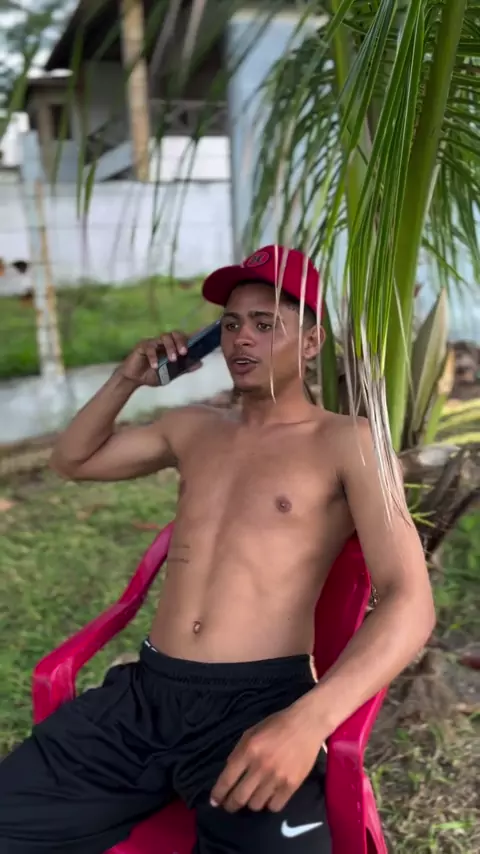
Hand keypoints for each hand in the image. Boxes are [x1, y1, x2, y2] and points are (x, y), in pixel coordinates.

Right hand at [119, 331, 197, 387]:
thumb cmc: (153, 374)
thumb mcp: (171, 374)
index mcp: (172, 346)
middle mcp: (163, 342)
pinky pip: (149, 347)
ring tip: (172, 359)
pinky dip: (153, 356)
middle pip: (175, 333)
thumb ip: (184, 368)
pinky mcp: (142, 346)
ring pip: (164, 337)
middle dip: (181, 342)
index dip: (193, 334)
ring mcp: (153, 342)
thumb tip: (200, 363)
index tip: (203, 333)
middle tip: (184, 352)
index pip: (184, 337)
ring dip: (170, 347)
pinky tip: (155, 366)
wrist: (134, 380)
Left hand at [210, 701, 324, 813]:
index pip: (227, 779)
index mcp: (248, 750)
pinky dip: (269, 804)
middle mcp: (261, 766)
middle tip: (230, 805)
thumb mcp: (251, 732)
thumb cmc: (276, 725)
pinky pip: (274, 806)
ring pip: (256, 805)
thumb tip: (228, 773)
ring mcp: (277, 777)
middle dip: (231, 805)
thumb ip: (238, 752)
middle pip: (239, 797)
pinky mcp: (292, 785)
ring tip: (252, 797)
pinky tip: (269, 797)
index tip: (214, 802)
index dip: (218, 794)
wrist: (306, 724)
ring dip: (251, 803)